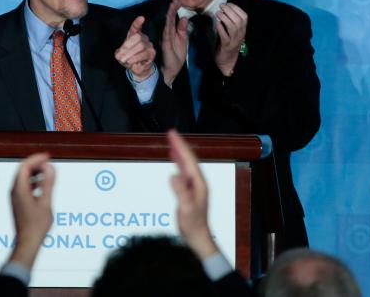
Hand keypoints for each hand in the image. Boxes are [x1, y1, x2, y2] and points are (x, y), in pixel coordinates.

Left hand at [9, 153, 55, 270]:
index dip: (36, 159)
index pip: (25, 166)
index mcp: (19, 189)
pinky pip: (24, 186)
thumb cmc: (36, 225)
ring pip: (23, 178)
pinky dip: (33, 181)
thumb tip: (49, 167)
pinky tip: (42, 185)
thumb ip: (47, 183)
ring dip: (35, 172)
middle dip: (35, 164)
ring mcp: (15, 197)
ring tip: (47, 172)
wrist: (27, 242)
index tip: (48, 156)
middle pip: (22, 170)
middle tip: (48, 162)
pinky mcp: (18, 202)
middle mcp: (15, 191)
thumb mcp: (46, 202)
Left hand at [114, 16, 155, 81]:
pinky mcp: (152, 53)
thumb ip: (119, 53)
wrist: (137, 68)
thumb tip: (120, 54)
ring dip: (130, 54)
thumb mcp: (121, 55)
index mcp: (134, 35)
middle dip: (127, 46)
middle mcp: (143, 38)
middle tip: (120, 55)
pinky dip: (135, 58)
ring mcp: (149, 45)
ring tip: (124, 60)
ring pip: (140, 46)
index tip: (142, 18)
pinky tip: (130, 61)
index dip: (138, 23)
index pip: (136, 28)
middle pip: (137, 37)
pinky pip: (144, 54)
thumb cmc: (129, 58)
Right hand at [161, 1, 188, 85]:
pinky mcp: (166, 45)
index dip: (175, 9)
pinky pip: (166, 33)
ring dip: (170, 14)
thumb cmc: (176, 56)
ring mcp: (166, 39)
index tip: (179, 0)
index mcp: (173, 32)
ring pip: (168, 24)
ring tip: (172, 5)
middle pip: (170, 19)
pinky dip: (168, 25)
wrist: (172, 70)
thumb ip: (182, 30)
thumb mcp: (183, 40)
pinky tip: (169, 18)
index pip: (173, 19)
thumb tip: (184, 18)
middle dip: (172, 9)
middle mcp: (168, 33)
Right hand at [168, 129, 217, 259]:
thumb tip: (174, 175)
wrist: (198, 236)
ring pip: (187, 163)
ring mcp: (195, 185)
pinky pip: (184, 171)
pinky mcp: (190, 190)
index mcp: (198, 183)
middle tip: (171, 133)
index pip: (189, 159)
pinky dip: (179, 162)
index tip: (172, 133)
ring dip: (179, 152)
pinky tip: (174, 160)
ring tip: (172, 142)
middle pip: (189, 158)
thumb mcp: (186, 208)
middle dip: (180, 145)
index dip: (180, 145)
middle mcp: (198, 181)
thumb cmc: (193, 224)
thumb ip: (181, 192)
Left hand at [214, 3, 246, 76]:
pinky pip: (225, 36)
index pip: (244, 17)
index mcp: (243, 30)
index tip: (228, 4)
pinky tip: (217, 23)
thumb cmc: (229, 44)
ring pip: (233, 27)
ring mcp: (234, 41)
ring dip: (225, 18)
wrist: (228, 61)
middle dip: (230, 11)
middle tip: (221, 6)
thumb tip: (225, 9)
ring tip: (218, 13)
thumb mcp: (233, 32)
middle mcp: (241, 35)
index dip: (236, 8)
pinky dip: (221, 28)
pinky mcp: (226, 46)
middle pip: (239, 20)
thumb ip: (232, 22)